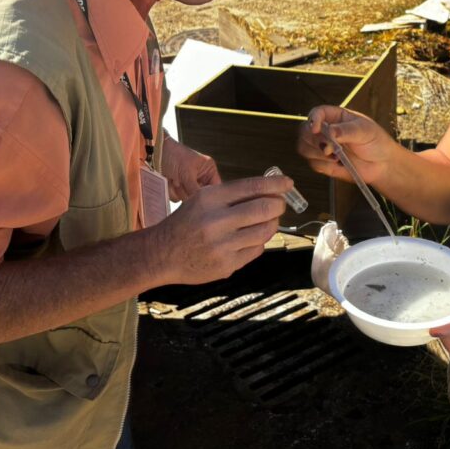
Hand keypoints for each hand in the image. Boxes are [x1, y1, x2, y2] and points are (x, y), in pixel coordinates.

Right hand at [152, 175, 287, 284]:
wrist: (162, 254)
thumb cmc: (187, 223)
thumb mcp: (203, 199)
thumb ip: (233, 195)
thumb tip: (270, 189)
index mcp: (210, 199)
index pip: (252, 187)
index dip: (275, 184)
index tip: (288, 183)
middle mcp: (216, 221)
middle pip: (264, 208)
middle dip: (278, 204)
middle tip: (280, 203)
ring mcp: (222, 245)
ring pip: (265, 231)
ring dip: (272, 223)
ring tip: (268, 220)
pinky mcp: (227, 265)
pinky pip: (256, 250)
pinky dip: (259, 241)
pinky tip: (251, 237)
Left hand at [161, 136, 219, 201]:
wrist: (155, 153)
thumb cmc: (175, 156)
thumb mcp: (187, 172)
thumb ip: (195, 189)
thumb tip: (199, 203)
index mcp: (208, 170)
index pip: (215, 187)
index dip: (209, 194)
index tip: (200, 198)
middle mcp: (200, 178)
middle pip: (200, 195)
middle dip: (190, 190)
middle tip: (182, 181)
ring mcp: (188, 183)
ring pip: (188, 198)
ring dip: (179, 190)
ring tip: (175, 179)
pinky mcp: (177, 188)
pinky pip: (177, 198)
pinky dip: (172, 191)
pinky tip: (169, 181)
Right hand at [297, 105, 394, 185]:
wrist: (383, 164)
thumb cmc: (376, 142)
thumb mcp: (364, 131)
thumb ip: (345, 130)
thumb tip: (329, 132)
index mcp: (335, 116)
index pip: (317, 113)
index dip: (313, 119)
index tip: (316, 129)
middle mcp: (325, 130)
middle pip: (304, 131)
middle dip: (314, 140)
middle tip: (329, 148)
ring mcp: (323, 147)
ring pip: (304, 147)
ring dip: (316, 153)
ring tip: (336, 157)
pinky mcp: (323, 163)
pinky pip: (313, 163)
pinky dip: (323, 165)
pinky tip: (338, 164)